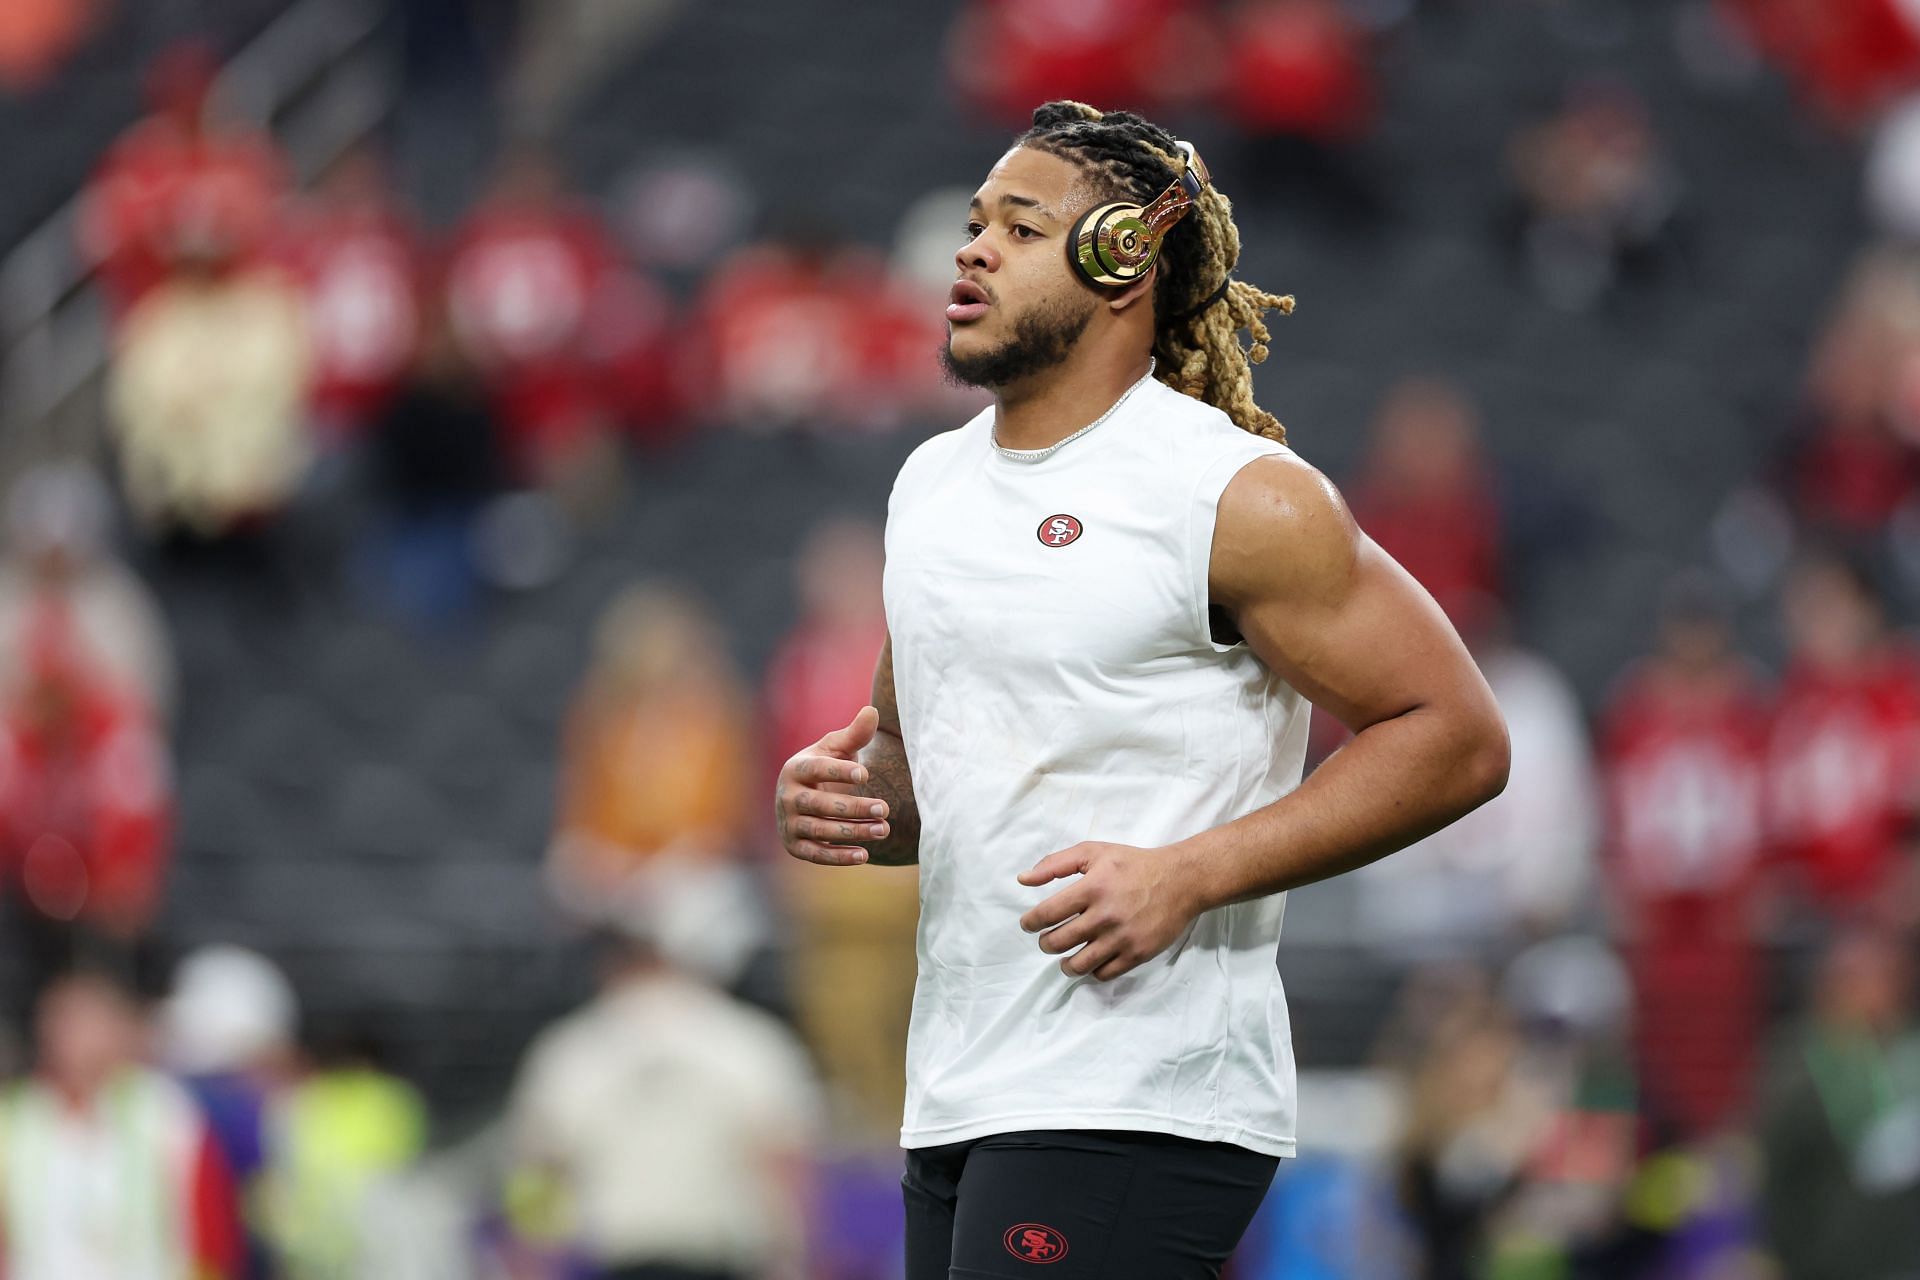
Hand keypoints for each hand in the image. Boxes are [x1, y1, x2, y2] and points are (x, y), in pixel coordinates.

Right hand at [776, 705, 890, 865]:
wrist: (807, 795)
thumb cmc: (827, 767)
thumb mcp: (838, 749)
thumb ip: (855, 734)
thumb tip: (872, 712)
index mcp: (796, 768)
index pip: (816, 769)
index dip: (839, 772)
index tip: (866, 775)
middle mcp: (787, 796)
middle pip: (819, 804)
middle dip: (853, 807)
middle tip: (885, 808)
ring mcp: (789, 823)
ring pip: (820, 830)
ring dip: (852, 832)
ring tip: (883, 829)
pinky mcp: (795, 846)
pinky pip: (816, 854)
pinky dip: (839, 857)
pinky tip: (865, 855)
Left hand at [1018, 842, 1201, 981]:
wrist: (1181, 881)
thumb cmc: (1133, 864)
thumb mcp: (1094, 852)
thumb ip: (1056, 864)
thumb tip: (1023, 879)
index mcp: (1092, 888)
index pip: (1048, 914)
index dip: (1031, 922)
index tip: (1028, 924)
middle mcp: (1105, 916)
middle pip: (1059, 942)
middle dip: (1045, 944)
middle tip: (1047, 940)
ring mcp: (1122, 938)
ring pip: (1079, 965)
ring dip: (1064, 964)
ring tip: (1064, 958)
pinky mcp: (1137, 954)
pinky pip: (1104, 973)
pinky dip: (1092, 971)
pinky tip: (1090, 960)